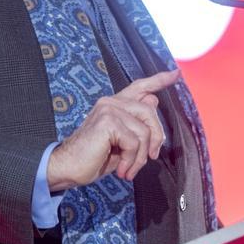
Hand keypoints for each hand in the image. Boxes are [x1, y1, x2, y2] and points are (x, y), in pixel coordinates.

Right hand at [46, 70, 179, 190]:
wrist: (67, 168)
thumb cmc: (93, 158)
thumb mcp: (121, 142)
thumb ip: (136, 124)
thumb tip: (153, 101)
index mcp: (115, 105)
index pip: (140, 87)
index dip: (159, 80)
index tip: (175, 73)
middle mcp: (111, 102)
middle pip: (150, 112)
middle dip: (155, 138)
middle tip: (149, 158)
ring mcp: (109, 109)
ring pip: (144, 132)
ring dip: (140, 157)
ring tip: (129, 169)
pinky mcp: (107, 122)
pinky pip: (134, 142)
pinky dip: (131, 160)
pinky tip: (122, 170)